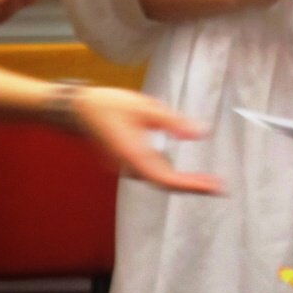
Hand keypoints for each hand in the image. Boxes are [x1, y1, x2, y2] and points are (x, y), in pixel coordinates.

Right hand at [69, 86, 222, 194]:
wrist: (76, 109)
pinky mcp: (122, 161)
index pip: (168, 179)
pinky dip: (166, 174)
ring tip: (203, 181)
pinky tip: (178, 171)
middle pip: (164, 183)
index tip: (214, 187)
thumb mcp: (146, 108)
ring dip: (179, 181)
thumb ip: (174, 123)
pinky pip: (148, 172)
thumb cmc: (109, 105)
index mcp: (134, 157)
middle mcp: (128, 167)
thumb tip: (200, 133)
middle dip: (191, 186)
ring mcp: (123, 166)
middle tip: (216, 187)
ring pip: (155, 179)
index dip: (193, 185)